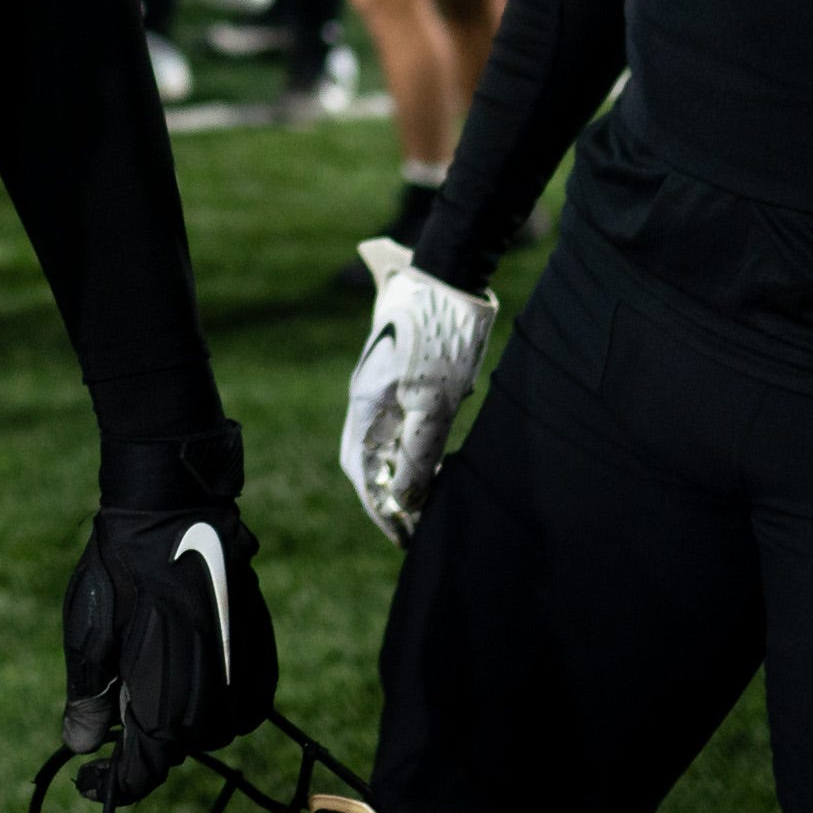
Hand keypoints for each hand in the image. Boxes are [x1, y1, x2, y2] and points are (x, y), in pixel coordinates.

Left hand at [60, 423, 277, 802]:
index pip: (141, 775)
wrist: (172, 510)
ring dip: (185, 722)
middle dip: (146, 742)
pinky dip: (221, 703)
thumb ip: (88, 699)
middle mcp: (209, 702)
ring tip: (155, 682)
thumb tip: (82, 748)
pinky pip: (246, 703)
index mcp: (162, 705)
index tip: (89, 779)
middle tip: (118, 702)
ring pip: (214, 730)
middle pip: (176, 751)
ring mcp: (243, 677)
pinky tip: (196, 675)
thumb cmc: (119, 570)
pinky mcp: (261, 651)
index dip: (111, 786)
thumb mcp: (88, 636)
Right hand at [340, 238, 497, 545]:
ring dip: (404, 476)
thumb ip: (417, 453)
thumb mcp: (432, 403)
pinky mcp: (409, 374)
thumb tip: (403, 501)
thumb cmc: (441, 337)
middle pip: (369, 460)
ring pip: (388, 442)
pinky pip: (405, 425)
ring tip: (427, 503)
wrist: (450, 273)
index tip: (403, 539)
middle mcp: (369, 397)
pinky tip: (440, 460)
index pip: (362, 470)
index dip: (380, 508)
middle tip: (414, 530)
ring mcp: (387, 384)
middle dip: (388, 498)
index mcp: (365, 404)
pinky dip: (418, 451)